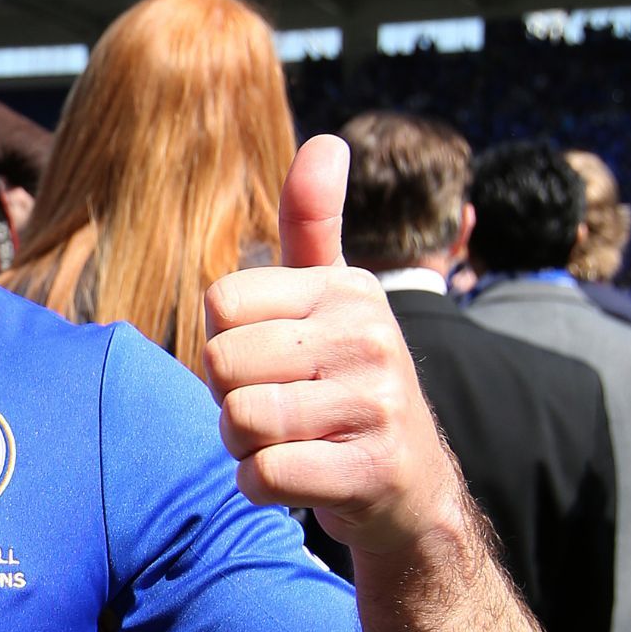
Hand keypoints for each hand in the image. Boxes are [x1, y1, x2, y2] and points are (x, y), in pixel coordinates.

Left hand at [204, 135, 463, 556]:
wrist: (411, 491)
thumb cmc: (346, 385)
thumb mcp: (332, 299)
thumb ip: (313, 223)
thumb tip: (325, 141)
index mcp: (347, 288)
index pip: (219, 303)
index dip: (225, 341)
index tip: (271, 360)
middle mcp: (369, 335)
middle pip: (222, 363)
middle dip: (231, 398)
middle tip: (280, 409)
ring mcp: (376, 403)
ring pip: (240, 420)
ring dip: (245, 445)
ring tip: (291, 441)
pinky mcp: (372, 470)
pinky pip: (264, 475)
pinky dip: (262, 486)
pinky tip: (301, 477)